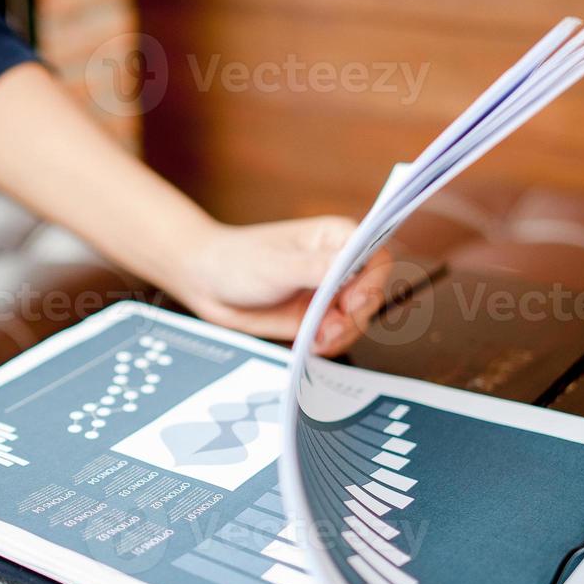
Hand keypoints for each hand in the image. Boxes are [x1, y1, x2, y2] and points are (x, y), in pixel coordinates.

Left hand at [177, 216, 391, 355]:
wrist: (207, 284)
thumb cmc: (237, 261)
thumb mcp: (277, 266)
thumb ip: (316, 269)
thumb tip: (352, 268)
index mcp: (335, 238)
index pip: (376, 256)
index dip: (372, 282)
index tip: (352, 303)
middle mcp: (337, 264)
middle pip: (371, 294)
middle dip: (354, 316)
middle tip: (329, 328)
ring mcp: (328, 292)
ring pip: (356, 320)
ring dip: (341, 334)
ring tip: (315, 339)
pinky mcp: (315, 317)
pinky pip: (336, 335)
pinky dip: (327, 344)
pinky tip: (310, 345)